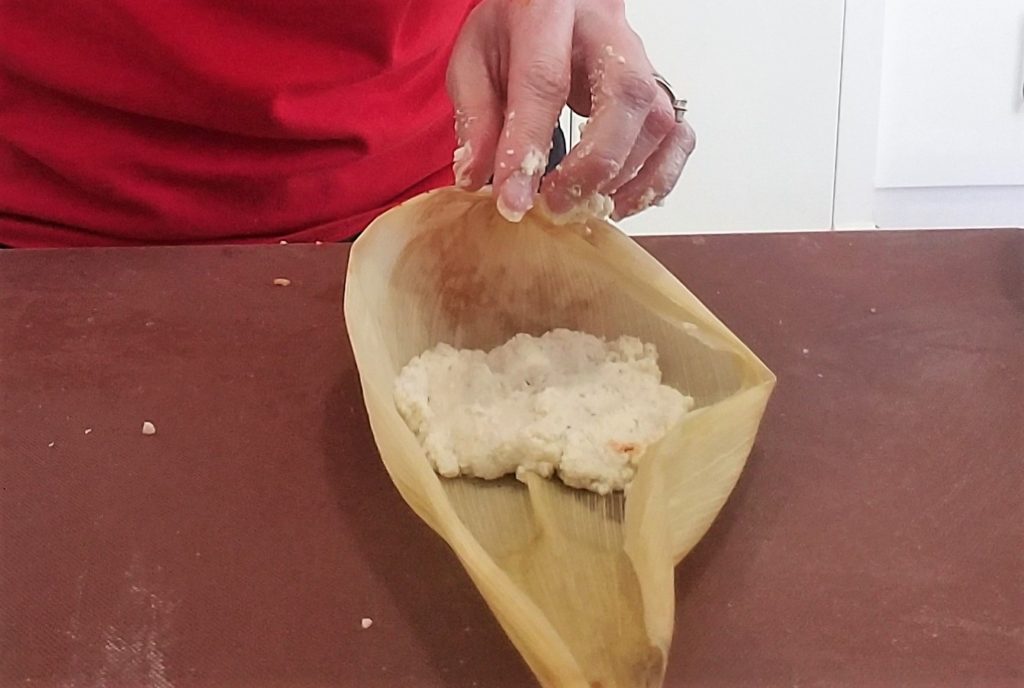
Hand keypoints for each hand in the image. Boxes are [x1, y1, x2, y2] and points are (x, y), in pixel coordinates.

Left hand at [447, 0, 694, 221]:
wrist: (554, 3)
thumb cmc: (514, 30)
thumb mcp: (474, 61)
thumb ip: (476, 117)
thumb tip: (477, 177)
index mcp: (548, 13)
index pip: (545, 82)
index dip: (528, 147)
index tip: (513, 199)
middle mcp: (607, 31)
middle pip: (625, 96)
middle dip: (593, 164)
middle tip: (558, 204)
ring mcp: (643, 61)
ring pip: (658, 122)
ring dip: (626, 178)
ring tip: (585, 207)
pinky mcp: (660, 91)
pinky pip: (678, 138)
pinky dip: (656, 179)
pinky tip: (620, 200)